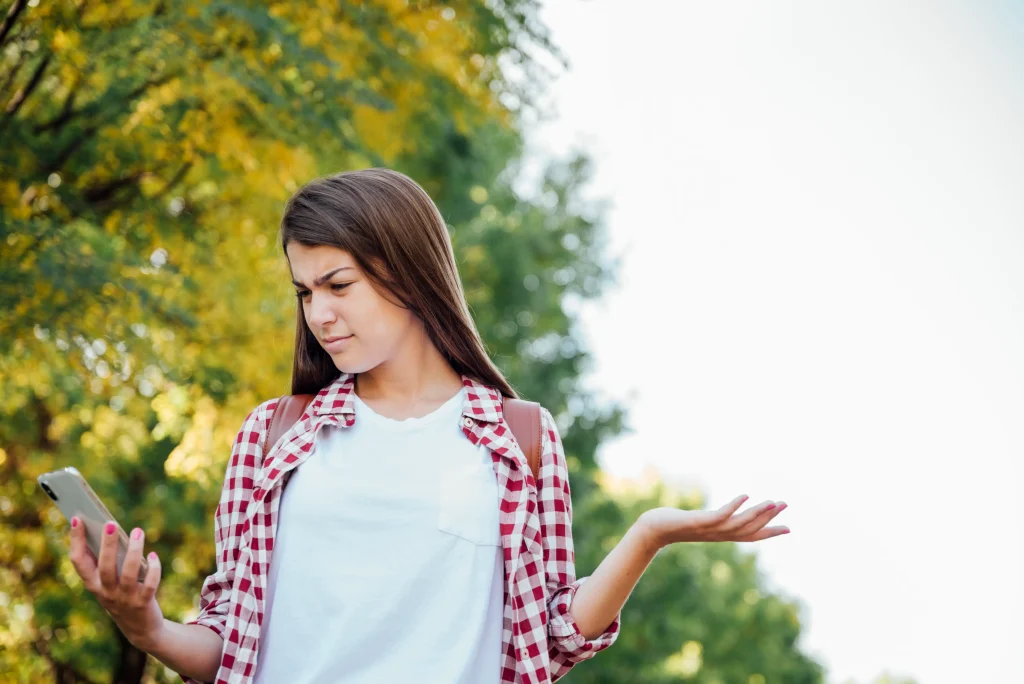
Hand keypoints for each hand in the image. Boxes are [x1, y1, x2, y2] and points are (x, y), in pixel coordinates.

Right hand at [68, 517, 164, 651]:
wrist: (140, 628)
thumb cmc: (122, 595)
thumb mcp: (109, 581)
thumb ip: (108, 560)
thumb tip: (111, 530)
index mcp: (93, 584)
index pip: (78, 561)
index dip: (76, 541)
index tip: (77, 519)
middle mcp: (105, 592)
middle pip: (104, 567)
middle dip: (107, 545)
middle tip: (111, 523)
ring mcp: (124, 598)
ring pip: (128, 573)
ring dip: (134, 551)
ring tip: (138, 532)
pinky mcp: (143, 603)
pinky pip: (150, 584)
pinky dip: (153, 568)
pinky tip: (153, 555)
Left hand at [637, 495, 789, 549]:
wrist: (652, 530)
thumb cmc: (673, 525)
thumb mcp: (697, 522)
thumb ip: (709, 520)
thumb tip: (719, 516)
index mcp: (720, 535)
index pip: (750, 536)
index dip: (769, 532)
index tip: (789, 528)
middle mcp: (718, 534)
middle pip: (749, 529)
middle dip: (769, 519)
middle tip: (785, 505)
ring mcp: (709, 529)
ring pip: (739, 523)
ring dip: (757, 513)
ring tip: (773, 502)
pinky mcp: (698, 522)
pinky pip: (720, 515)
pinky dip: (734, 507)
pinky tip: (745, 495)